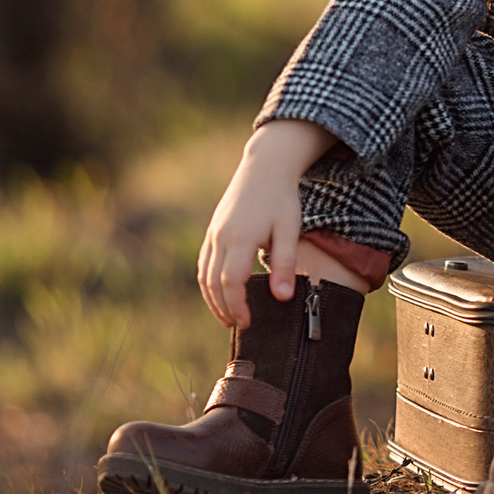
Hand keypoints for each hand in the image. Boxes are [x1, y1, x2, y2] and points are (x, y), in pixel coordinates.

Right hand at [198, 120, 334, 326]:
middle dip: (224, 308)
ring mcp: (213, 234)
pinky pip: (204, 263)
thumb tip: (282, 297)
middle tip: (239, 325)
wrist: (264, 168)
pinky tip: (220, 294)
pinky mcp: (212, 231)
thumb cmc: (282, 199)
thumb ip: (285, 263)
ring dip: (213, 299)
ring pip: (204, 275)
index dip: (237, 306)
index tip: (248, 322)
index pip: (231, 282)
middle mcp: (221, 237)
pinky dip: (208, 283)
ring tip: (228, 317)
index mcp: (241, 238)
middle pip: (213, 283)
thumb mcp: (290, 229)